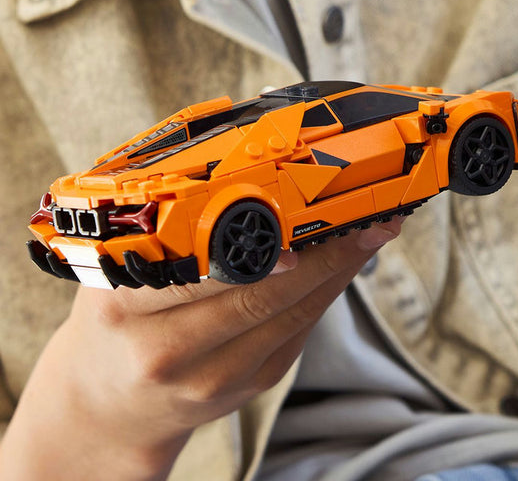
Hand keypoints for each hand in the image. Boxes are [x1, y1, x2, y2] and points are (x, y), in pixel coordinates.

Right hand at [0, 217, 402, 480]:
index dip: (253, 249)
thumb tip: (240, 151)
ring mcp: (209, 379)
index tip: (299, 223)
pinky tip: (350, 259)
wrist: (105, 403)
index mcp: (121, 306)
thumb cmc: (120, 310)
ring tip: (374, 228)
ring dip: (340, 267)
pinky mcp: (246, 388)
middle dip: (322, 251)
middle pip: (258, 295)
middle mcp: (163, 352)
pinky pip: (299, 331)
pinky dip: (328, 291)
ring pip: (290, 315)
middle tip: (366, 213)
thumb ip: (165, 221)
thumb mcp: (117, 265)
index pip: (196, 270)